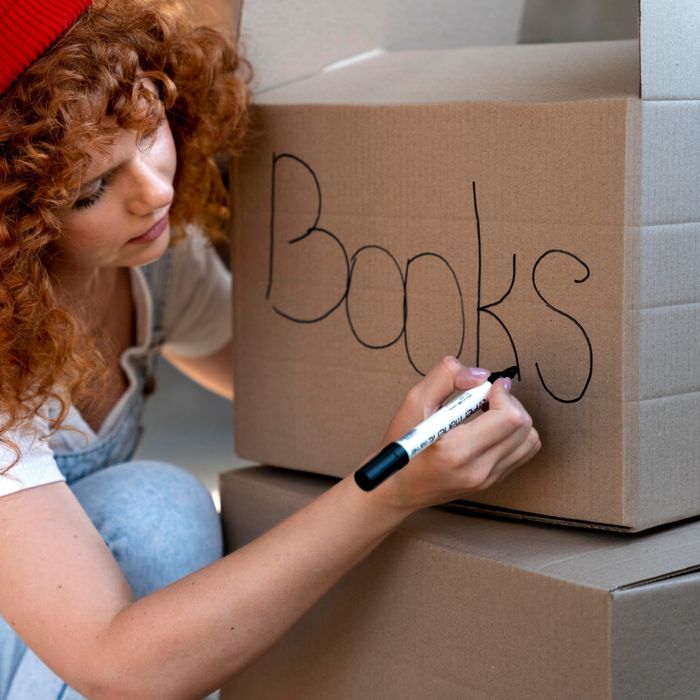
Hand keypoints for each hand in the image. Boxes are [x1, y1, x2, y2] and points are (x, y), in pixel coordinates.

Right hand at [370, 356, 540, 513]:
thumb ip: (444, 377)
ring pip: (529, 440)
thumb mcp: (414, 402)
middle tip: (485, 397)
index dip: (502, 394)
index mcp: (458, 451)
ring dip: (514, 419)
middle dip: (509, 402)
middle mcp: (478, 470)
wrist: (396, 487)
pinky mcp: (492, 482)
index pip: (509, 418)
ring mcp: (488, 479)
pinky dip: (514, 434)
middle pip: (524, 427)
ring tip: (488, 413)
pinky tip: (490, 428)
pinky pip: (522, 453)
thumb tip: (480, 375)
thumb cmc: (401, 443)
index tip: (485, 388)